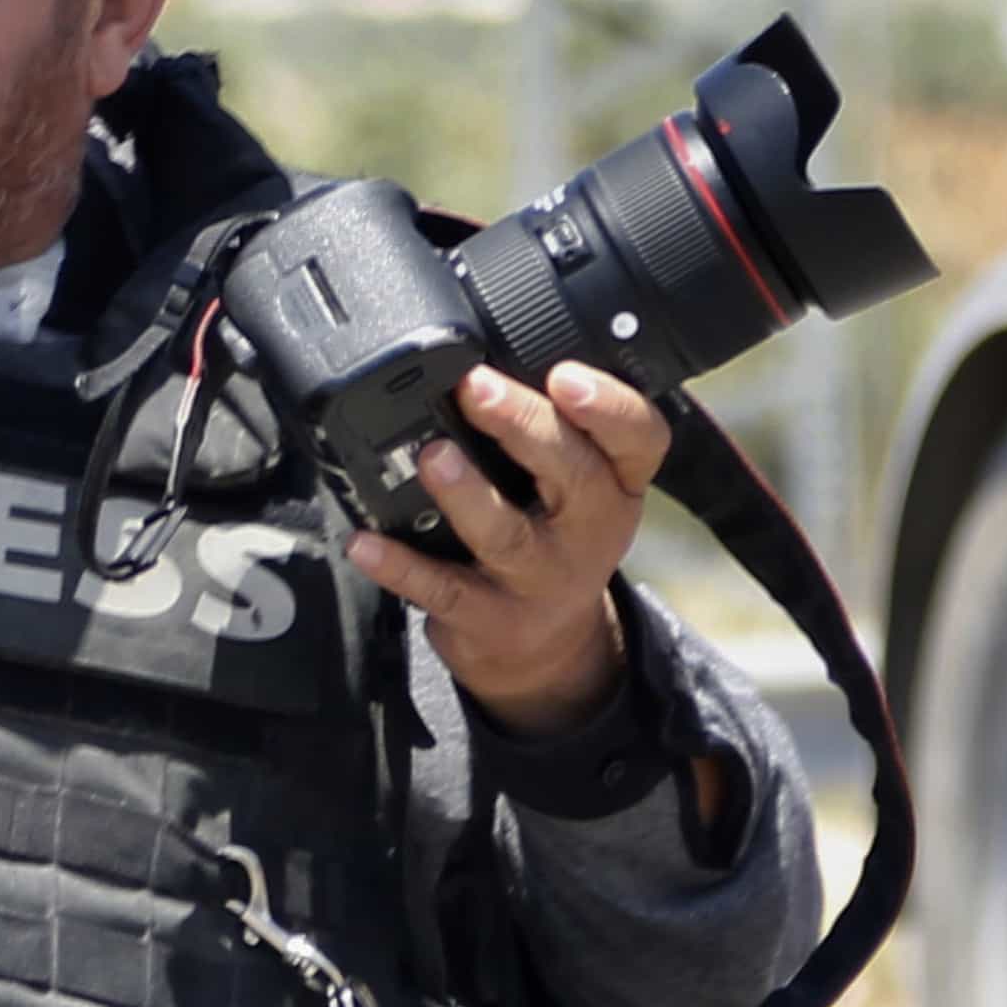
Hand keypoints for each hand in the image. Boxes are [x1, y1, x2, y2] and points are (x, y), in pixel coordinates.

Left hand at [348, 359, 665, 733]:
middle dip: (524, 426)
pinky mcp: (489, 618)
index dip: (609, 406)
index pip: (641, 438)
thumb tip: (485, 357)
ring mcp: (540, 579)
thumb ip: (554, 428)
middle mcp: (590, 530)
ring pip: (506, 535)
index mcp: (617, 484)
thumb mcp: (581, 487)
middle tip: (476, 388)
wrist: (544, 649)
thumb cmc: (553, 540)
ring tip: (432, 457)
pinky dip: (399, 565)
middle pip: (574, 474)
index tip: (564, 375)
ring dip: (467, 493)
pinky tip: (365, 542)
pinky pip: (440, 589)